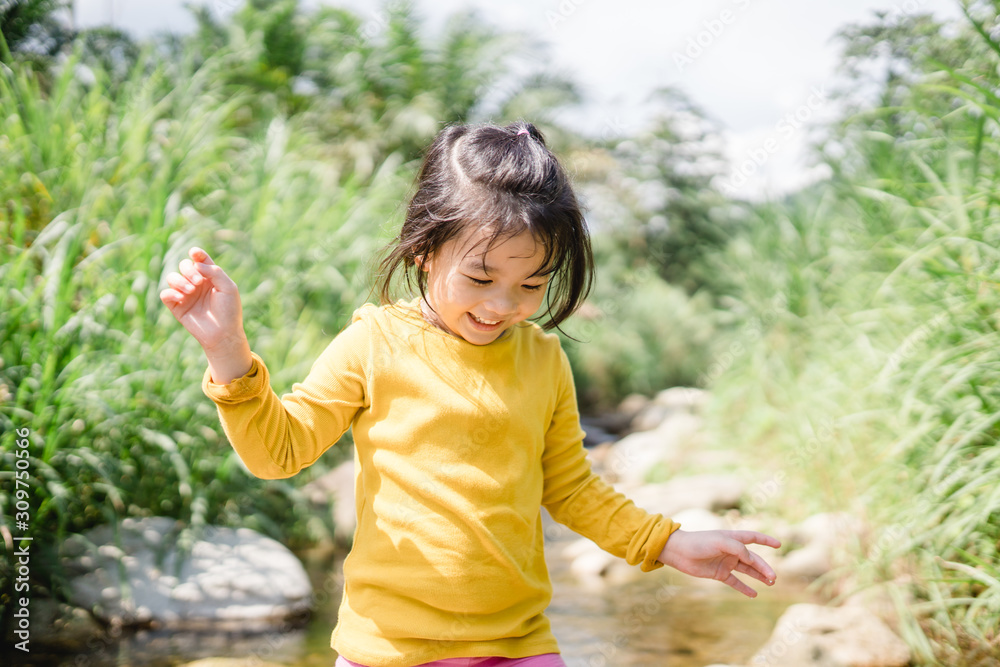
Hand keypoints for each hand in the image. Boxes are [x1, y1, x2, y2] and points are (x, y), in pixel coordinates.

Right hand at [159, 247, 246, 353]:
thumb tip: (196, 264)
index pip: (200, 260)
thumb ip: (214, 272)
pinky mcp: (177, 307)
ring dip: (179, 281)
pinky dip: (171, 293)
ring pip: (172, 277)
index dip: (196, 253)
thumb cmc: (229, 310)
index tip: (194, 253)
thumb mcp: (228, 288)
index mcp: (210, 277)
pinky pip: (165, 294)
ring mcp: (186, 294)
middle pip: (184, 265)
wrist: (223, 334)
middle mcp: (196, 283)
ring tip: (191, 291)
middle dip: (188, 270)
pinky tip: (181, 298)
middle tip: (197, 282)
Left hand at [658, 529, 780, 597]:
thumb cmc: (700, 542)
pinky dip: (744, 588)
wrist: (680, 552)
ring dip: (758, 576)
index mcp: (732, 538)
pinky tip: (754, 594)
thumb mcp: (722, 542)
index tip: (778, 544)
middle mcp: (731, 550)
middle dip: (764, 567)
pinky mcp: (719, 573)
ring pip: (747, 570)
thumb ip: (740, 550)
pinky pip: (735, 582)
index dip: (766, 540)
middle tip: (774, 578)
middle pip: (753, 559)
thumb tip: (754, 561)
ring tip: (770, 583)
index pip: (753, 538)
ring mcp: (726, 562)